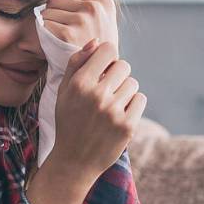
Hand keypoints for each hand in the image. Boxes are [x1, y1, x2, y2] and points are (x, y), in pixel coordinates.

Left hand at [40, 0, 118, 49]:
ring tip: (63, 40)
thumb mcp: (101, 20)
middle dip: (56, 14)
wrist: (94, 76)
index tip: (70, 13)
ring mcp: (81, 20)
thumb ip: (85, 0)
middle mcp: (94, 7)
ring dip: (49, 26)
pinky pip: (42, 25)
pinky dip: (44, 36)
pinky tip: (57, 46)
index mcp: (104, 1)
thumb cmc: (93, 48)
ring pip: (47, 12)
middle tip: (67, 33)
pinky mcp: (66, 33)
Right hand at [50, 40, 145, 182]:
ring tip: (111, 105)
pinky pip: (140, 99)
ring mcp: (113, 112)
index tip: (103, 67)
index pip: (108, 50)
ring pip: (133, 83)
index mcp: (80, 84)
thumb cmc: (68, 121)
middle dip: (117, 74)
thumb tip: (96, 42)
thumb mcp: (63, 91)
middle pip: (123, 65)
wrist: (74, 161)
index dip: (107, 56)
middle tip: (106, 90)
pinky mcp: (127, 126)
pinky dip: (133, 105)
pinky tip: (119, 115)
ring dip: (125, 91)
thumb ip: (77, 63)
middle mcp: (97, 96)